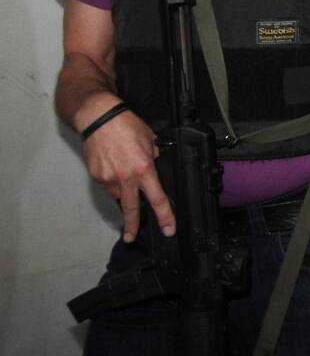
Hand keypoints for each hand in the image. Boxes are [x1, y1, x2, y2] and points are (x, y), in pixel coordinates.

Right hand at [81, 110, 173, 242]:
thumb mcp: (150, 140)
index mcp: (144, 169)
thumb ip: (153, 157)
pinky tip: (113, 167)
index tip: (168, 229)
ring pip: (118, 194)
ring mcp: (108, 178)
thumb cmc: (126, 125)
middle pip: (131, 208)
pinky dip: (112, 181)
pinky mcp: (95, 175)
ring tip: (123, 173)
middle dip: (132, 225)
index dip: (165, 216)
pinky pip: (107, 185)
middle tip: (131, 237)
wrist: (99, 118)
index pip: (157, 199)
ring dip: (122, 192)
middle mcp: (125, 177)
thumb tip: (154, 166)